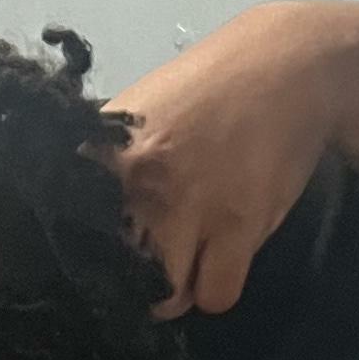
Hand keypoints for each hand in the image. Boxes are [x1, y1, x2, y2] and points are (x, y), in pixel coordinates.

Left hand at [104, 1, 349, 318]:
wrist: (288, 62)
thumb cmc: (208, 90)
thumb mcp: (139, 117)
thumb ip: (106, 170)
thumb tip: (80, 230)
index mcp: (102, 154)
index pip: (70, 235)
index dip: (85, 258)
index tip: (104, 256)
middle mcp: (136, 183)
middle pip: (117, 277)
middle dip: (135, 279)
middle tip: (157, 256)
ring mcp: (186, 207)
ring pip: (166, 297)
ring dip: (179, 287)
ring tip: (193, 253)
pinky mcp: (234, 226)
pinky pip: (213, 296)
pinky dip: (218, 286)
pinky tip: (224, 255)